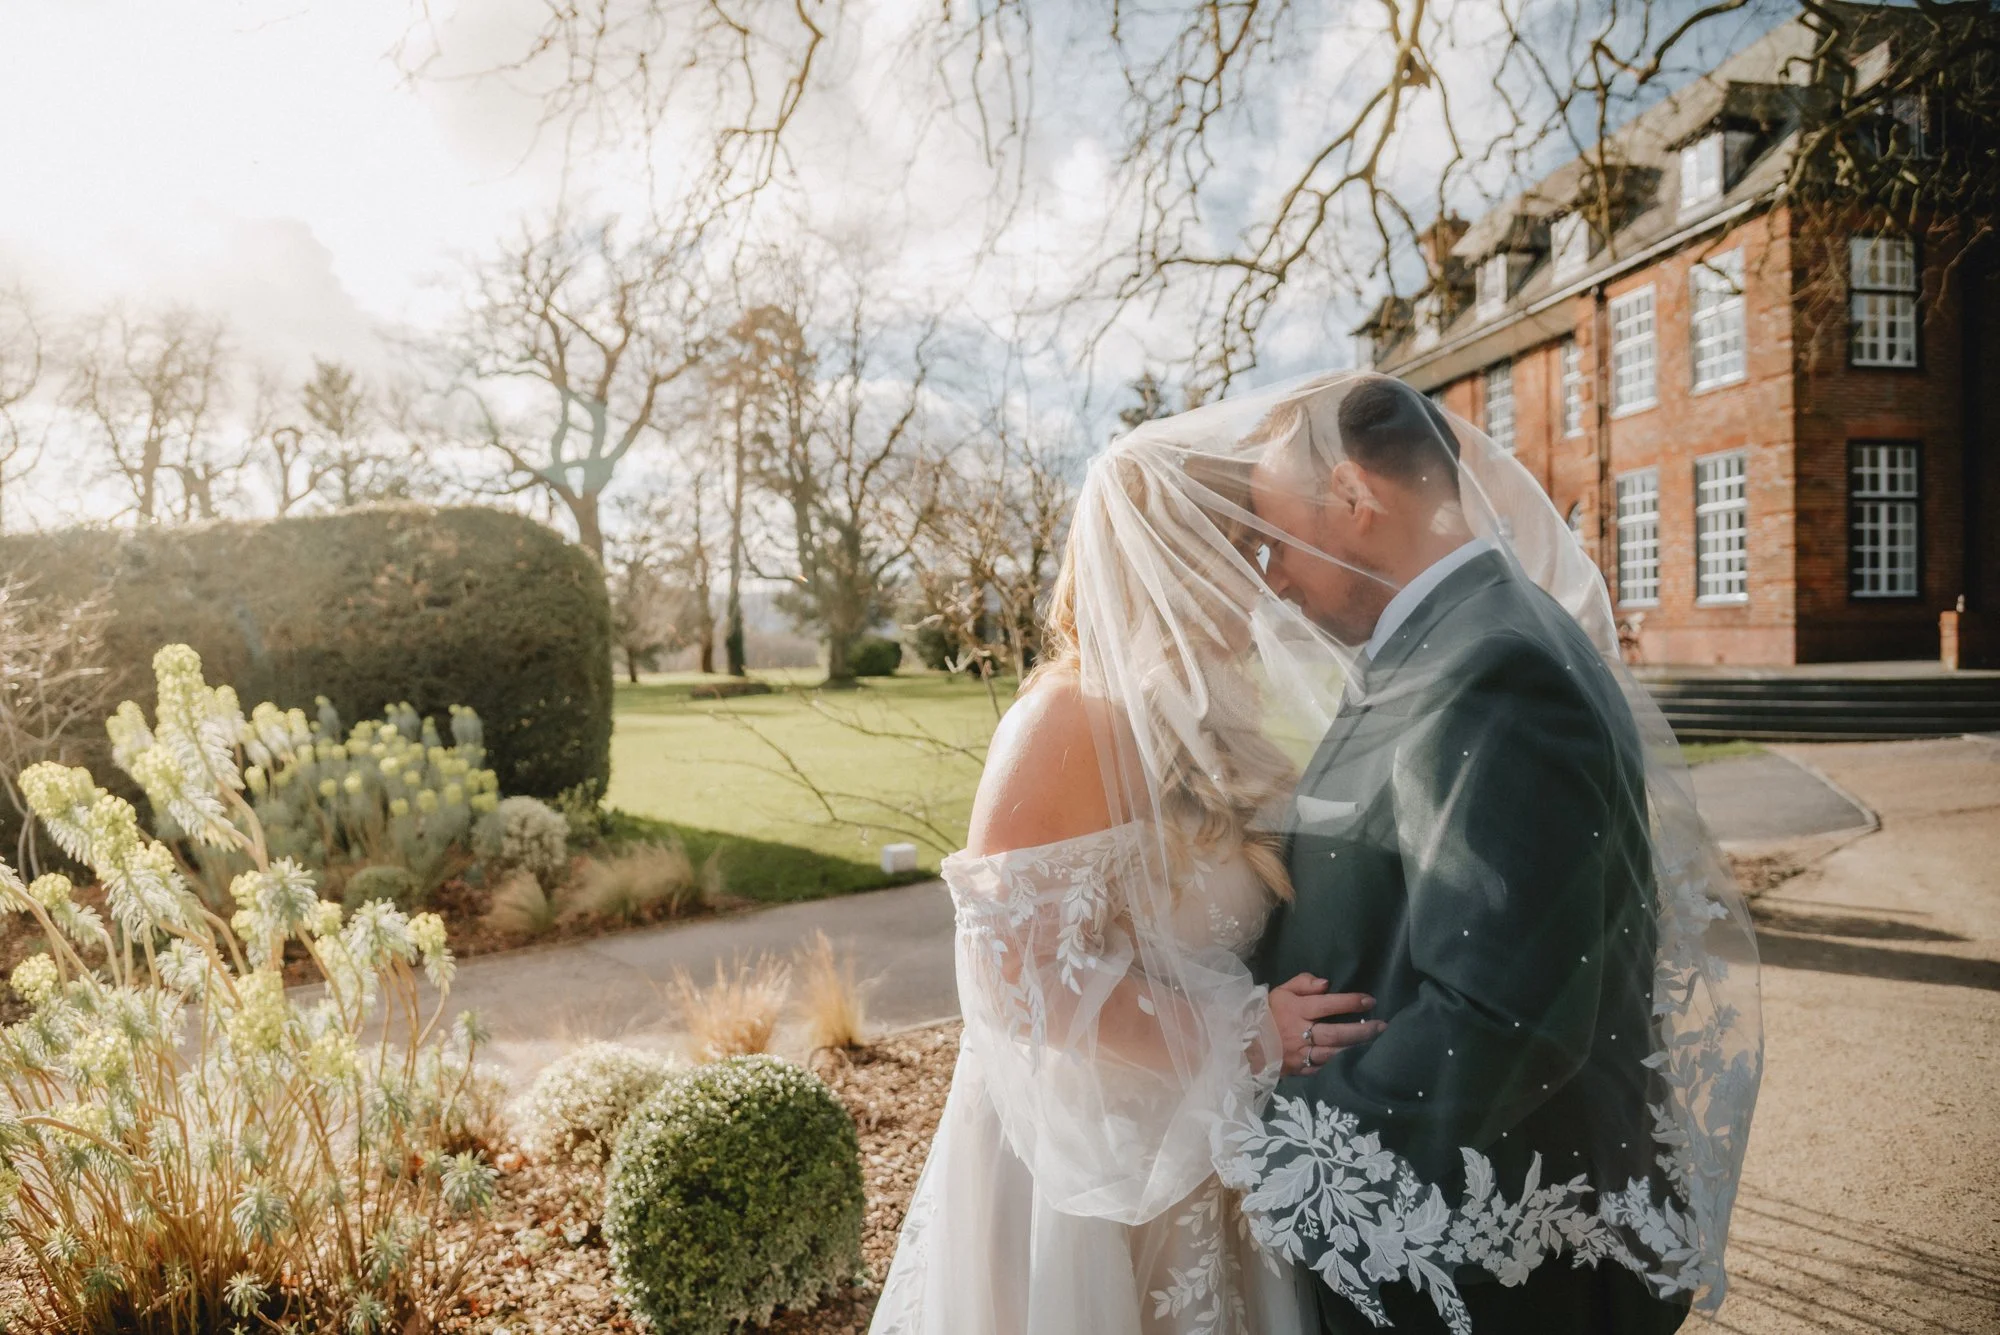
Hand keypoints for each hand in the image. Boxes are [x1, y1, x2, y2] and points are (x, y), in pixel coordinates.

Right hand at [1268, 974, 1383, 1076]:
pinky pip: (1325, 1068)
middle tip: (1382, 1026)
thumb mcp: (1281, 991)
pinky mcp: (1301, 1070)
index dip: (1350, 1002)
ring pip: (1333, 1053)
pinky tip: (1357, 1061)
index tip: (1370, 1001)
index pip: (1327, 1004)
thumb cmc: (1268, 1013)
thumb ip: (1303, 983)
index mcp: (1296, 1010)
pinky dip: (1341, 1065)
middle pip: (1335, 1033)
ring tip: (1376, 1044)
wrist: (1246, 1043)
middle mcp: (1300, 1033)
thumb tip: (1327, 983)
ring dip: (1355, 1049)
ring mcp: (1300, 1054)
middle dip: (1362, 1030)